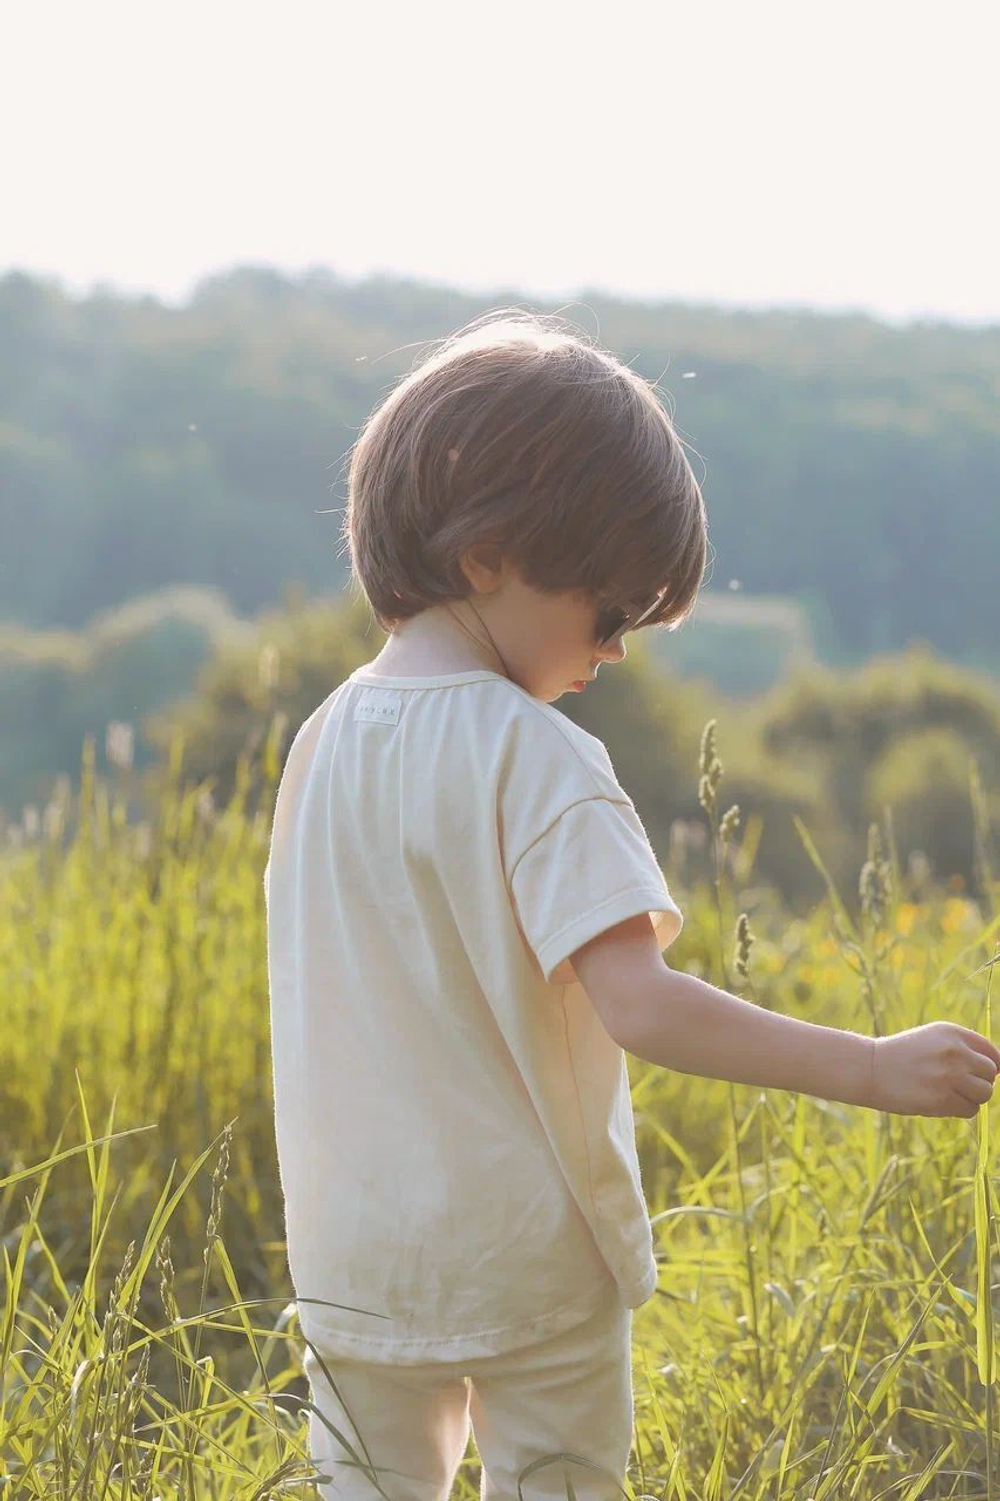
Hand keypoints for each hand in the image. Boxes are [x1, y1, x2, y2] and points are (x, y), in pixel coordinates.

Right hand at [871, 1022, 999, 1117]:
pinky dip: (960, 1109)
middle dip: (978, 1082)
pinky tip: (940, 1102)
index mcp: (952, 1033)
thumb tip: (999, 1071)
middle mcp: (954, 1052)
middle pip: (990, 1074)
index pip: (992, 1052)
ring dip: (971, 1097)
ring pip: (984, 1093)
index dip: (990, 1066)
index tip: (977, 1073)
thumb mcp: (932, 1039)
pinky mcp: (942, 1099)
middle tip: (955, 1084)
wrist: (870, 1068)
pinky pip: (970, 1110)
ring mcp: (949, 1076)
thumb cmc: (903, 1055)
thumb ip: (964, 1048)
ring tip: (948, 1093)